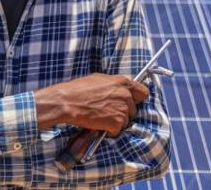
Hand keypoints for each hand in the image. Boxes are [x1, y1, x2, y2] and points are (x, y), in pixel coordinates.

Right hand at [34, 74, 148, 136]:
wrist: (67, 101)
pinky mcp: (117, 122)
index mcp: (122, 82)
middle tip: (108, 112)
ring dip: (115, 122)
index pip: (143, 93)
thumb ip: (114, 84)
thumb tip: (120, 88)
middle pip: (133, 110)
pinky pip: (117, 130)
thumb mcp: (98, 79)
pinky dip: (109, 130)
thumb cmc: (78, 90)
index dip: (137, 99)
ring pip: (126, 121)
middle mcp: (125, 95)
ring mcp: (122, 109)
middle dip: (123, 112)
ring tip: (100, 117)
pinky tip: (98, 124)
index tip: (131, 103)